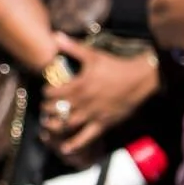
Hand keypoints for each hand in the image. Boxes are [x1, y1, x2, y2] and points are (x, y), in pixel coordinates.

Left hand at [41, 33, 158, 164]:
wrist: (139, 80)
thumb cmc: (114, 66)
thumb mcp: (92, 55)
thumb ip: (72, 47)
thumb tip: (55, 35)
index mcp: (78, 85)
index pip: (53, 93)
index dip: (46, 94)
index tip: (45, 93)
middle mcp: (83, 102)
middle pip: (57, 110)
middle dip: (47, 110)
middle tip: (44, 109)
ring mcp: (93, 114)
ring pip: (68, 125)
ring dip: (55, 127)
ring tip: (48, 127)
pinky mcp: (103, 124)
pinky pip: (87, 137)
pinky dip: (75, 144)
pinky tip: (65, 150)